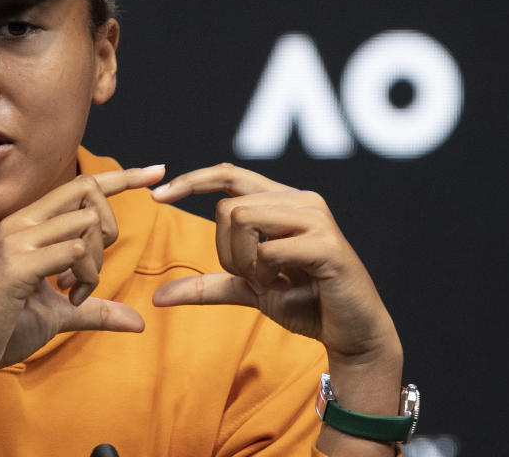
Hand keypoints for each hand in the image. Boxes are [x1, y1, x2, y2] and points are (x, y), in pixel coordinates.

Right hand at [0, 165, 164, 393]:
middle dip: (108, 232)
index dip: (122, 177)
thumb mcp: (57, 314)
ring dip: (95, 266)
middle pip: (89, 193)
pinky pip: (74, 251)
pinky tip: (69, 299)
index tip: (157, 171)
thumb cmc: (1, 329)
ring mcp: (15, 241)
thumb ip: (95, 310)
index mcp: (26, 225)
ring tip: (76, 295)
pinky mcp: (16, 264)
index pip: (81, 184)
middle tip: (90, 277)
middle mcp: (20, 223)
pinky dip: (85, 278)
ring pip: (86, 225)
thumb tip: (138, 321)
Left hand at [150, 163, 398, 363]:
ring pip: (243, 219)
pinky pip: (267, 250)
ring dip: (243, 261)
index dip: (192, 180)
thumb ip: (206, 286)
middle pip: (228, 206)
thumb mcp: (247, 290)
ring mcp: (316, 218)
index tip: (156, 195)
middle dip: (225, 250)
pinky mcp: (326, 244)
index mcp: (283, 201)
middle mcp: (301, 200)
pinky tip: (286, 287)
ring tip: (270, 281)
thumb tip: (157, 296)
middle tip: (251, 277)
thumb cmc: (305, 304)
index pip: (229, 174)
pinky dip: (264, 275)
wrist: (352, 334)